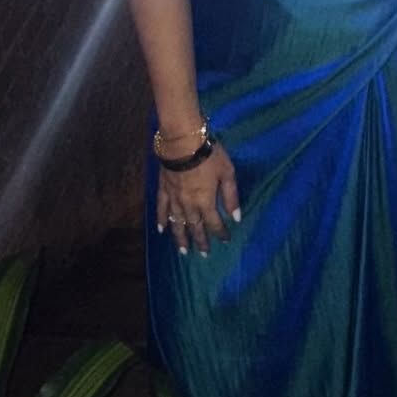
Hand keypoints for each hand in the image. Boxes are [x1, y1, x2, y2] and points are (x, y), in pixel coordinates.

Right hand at [157, 142, 239, 256]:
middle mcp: (189, 204)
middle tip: (203, 255)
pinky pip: (161, 209)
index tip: (225, 240)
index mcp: (206, 201)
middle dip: (200, 241)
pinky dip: (161, 220)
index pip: (214, 223)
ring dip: (180, 238)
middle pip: (195, 227)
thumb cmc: (209, 155)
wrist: (182, 141)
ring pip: (177, 223)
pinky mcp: (163, 189)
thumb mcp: (227, 173)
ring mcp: (174, 198)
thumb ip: (231, 196)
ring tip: (183, 252)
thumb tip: (236, 218)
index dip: (220, 233)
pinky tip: (161, 230)